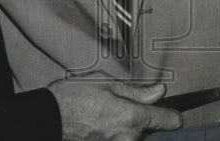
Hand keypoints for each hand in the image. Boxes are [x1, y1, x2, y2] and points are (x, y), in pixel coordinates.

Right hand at [48, 79, 182, 140]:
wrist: (46, 120)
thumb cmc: (72, 97)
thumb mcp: (106, 84)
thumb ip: (136, 91)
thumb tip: (159, 91)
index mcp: (132, 117)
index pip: (169, 121)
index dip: (172, 115)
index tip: (173, 113)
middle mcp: (128, 139)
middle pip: (147, 130)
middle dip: (139, 119)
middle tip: (119, 106)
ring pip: (132, 137)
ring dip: (125, 128)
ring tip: (104, 115)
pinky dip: (113, 134)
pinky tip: (98, 124)